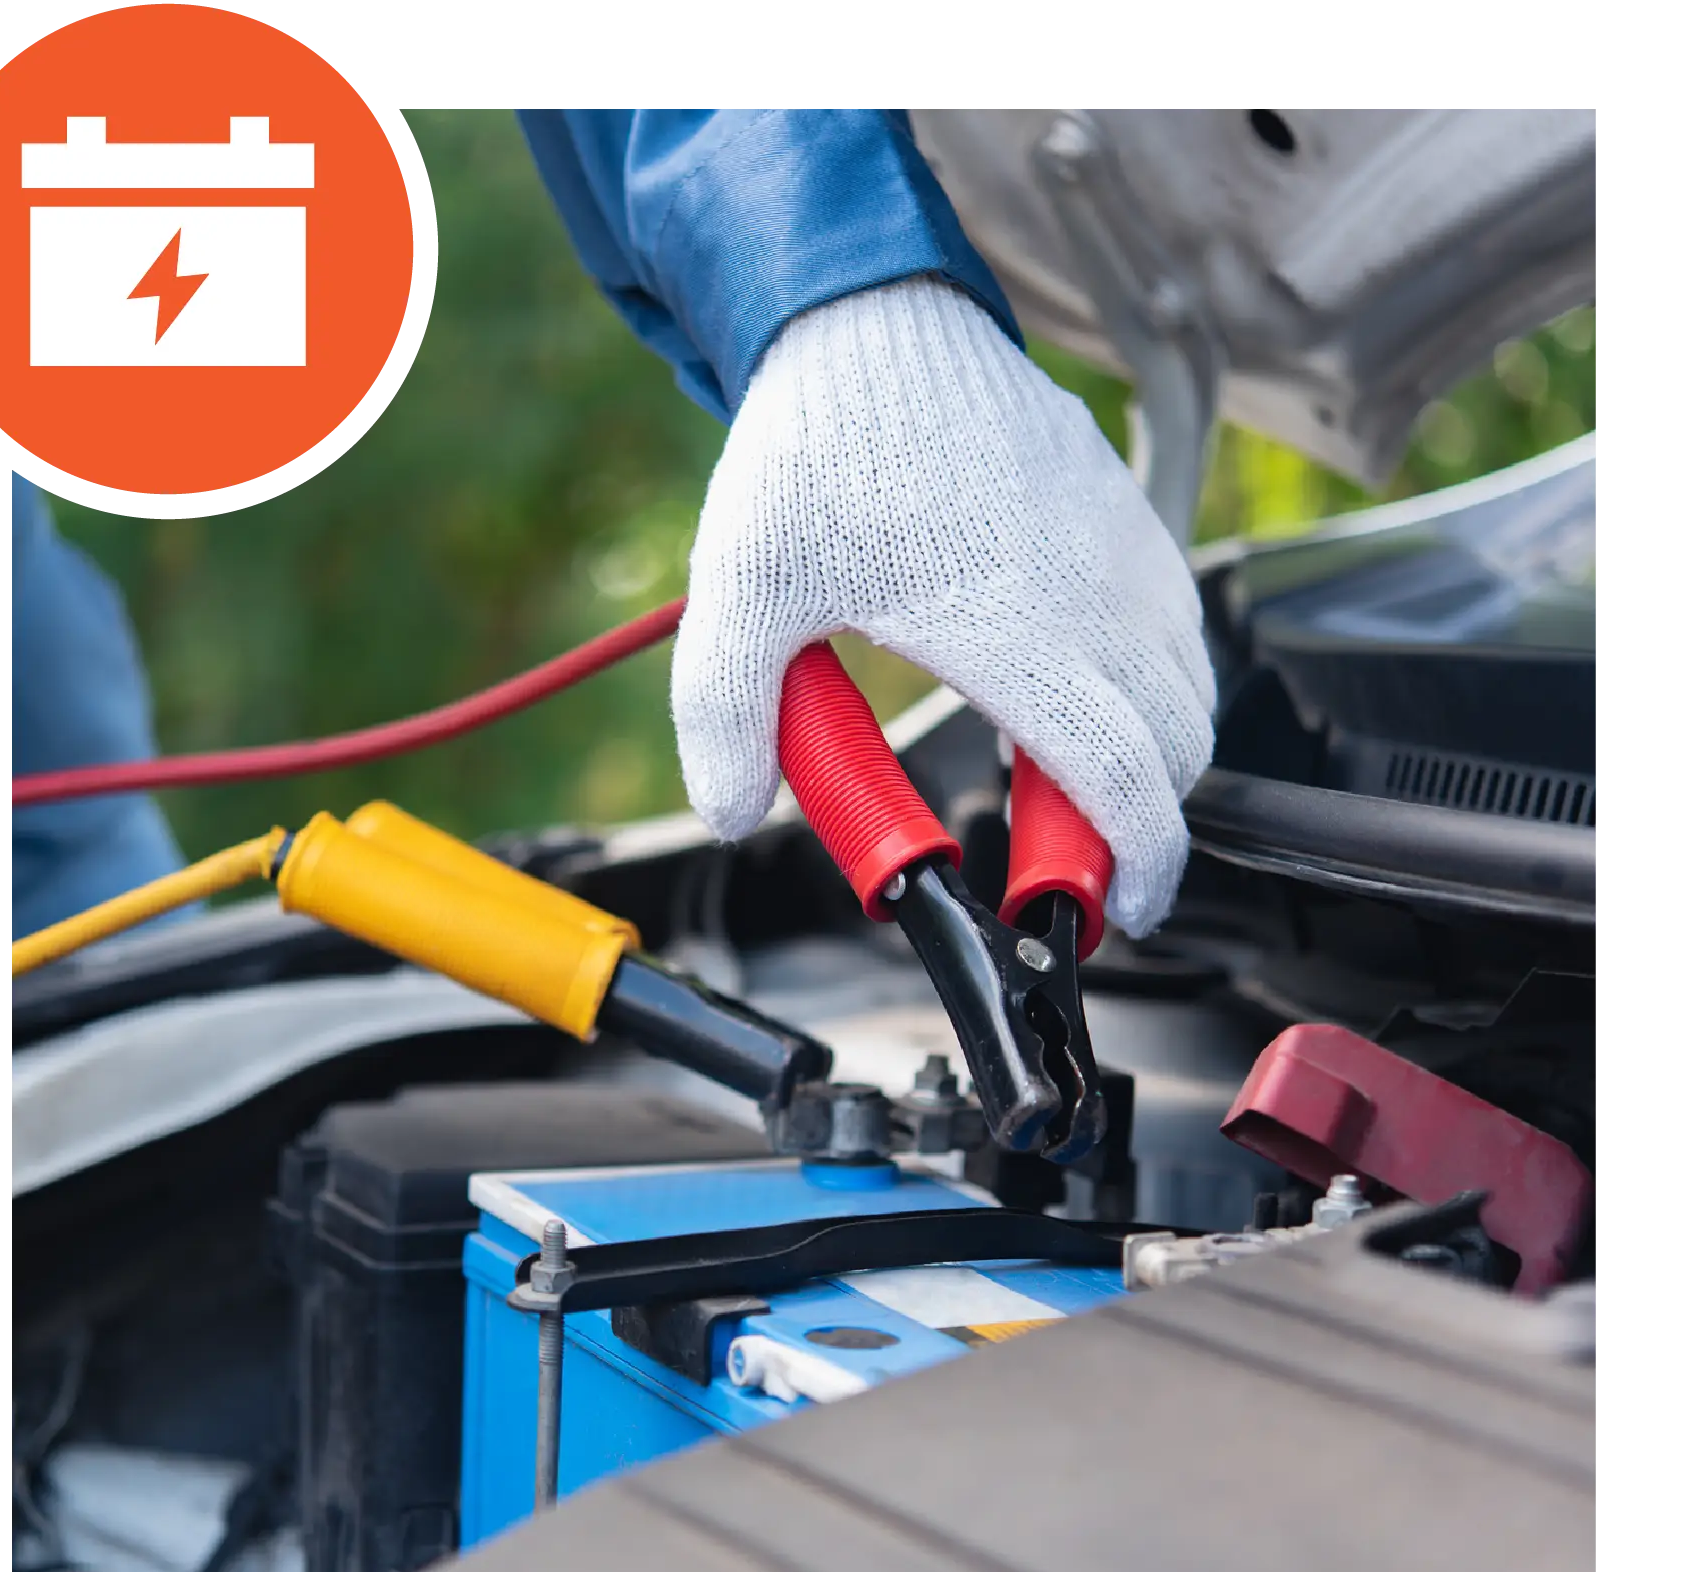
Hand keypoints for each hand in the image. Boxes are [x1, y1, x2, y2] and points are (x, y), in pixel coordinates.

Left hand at [671, 275, 1215, 937]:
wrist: (870, 318)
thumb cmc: (816, 448)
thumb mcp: (742, 593)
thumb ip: (726, 716)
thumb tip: (733, 812)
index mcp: (1018, 632)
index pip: (1127, 781)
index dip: (1141, 867)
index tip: (1119, 909)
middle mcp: (1096, 592)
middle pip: (1180, 746)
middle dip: (1141, 818)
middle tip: (1061, 846)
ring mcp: (1122, 545)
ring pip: (1188, 682)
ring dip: (1151, 746)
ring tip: (1066, 767)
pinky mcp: (1125, 509)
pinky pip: (1176, 618)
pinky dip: (1154, 675)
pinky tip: (1077, 675)